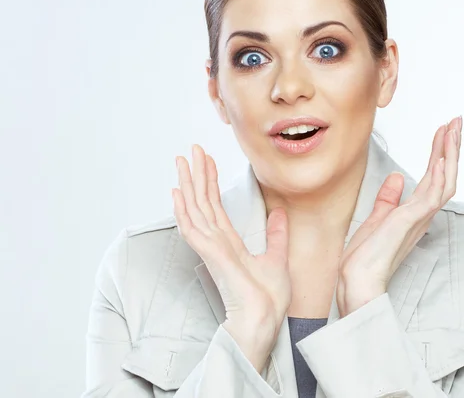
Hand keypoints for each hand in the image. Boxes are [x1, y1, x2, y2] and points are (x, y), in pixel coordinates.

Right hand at [173, 145, 291, 342]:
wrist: (266, 319)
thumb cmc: (269, 297)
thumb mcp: (277, 256)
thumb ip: (276, 234)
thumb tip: (280, 213)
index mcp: (229, 242)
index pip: (216, 205)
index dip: (210, 181)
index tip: (206, 159)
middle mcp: (216, 242)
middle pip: (202, 201)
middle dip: (196, 174)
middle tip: (190, 150)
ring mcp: (211, 248)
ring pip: (195, 209)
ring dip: (187, 184)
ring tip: (181, 161)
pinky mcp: (211, 255)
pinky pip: (192, 229)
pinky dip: (183, 211)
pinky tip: (177, 193)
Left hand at [336, 116, 462, 316]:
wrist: (356, 280)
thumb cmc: (365, 256)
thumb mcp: (376, 218)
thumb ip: (388, 198)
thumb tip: (398, 179)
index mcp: (415, 212)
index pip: (434, 176)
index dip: (441, 153)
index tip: (443, 131)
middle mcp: (422, 214)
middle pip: (446, 175)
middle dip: (452, 147)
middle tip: (457, 122)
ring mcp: (418, 218)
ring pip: (444, 182)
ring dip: (449, 155)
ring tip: (452, 130)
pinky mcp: (410, 223)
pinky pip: (431, 197)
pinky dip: (438, 177)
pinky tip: (440, 159)